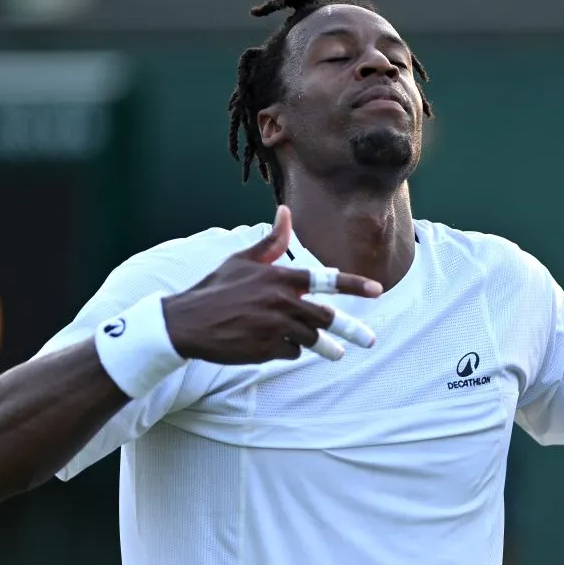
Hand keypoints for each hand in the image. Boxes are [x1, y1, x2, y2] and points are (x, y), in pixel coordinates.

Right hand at [162, 205, 382, 364]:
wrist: (185, 323)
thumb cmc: (216, 288)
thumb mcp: (242, 260)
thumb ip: (271, 242)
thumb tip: (285, 212)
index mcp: (279, 276)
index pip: (325, 280)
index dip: (353, 285)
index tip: (377, 291)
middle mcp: (280, 301)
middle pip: (325, 317)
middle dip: (351, 330)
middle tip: (369, 341)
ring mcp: (273, 327)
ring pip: (310, 338)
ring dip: (320, 344)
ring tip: (335, 353)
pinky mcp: (265, 349)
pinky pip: (290, 352)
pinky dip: (288, 350)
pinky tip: (272, 345)